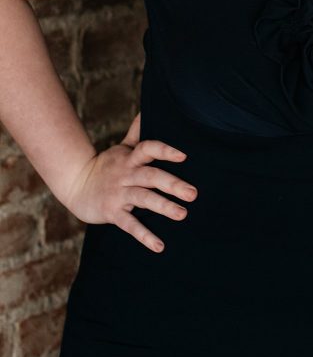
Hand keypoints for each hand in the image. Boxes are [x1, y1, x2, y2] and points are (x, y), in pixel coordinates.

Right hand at [63, 112, 197, 253]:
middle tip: (194, 193)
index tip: (184, 155)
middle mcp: (126, 174)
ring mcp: (119, 194)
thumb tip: (148, 109)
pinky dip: (144, 236)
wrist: (76, 185)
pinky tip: (159, 246)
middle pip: (151, 176)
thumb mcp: (122, 148)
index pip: (149, 149)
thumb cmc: (106, 166)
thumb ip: (137, 132)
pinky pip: (130, 225)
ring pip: (144, 199)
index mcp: (130, 158)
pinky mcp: (112, 212)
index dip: (165, 151)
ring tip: (183, 214)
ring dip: (163, 207)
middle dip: (172, 184)